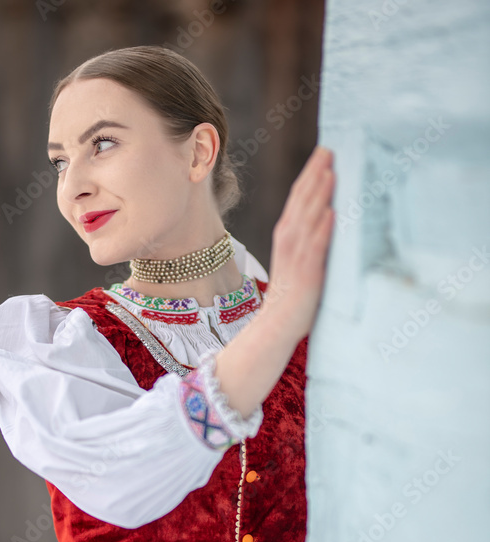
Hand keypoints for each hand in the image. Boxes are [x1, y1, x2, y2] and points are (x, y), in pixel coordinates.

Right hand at [262, 145, 335, 342]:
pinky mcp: (306, 273)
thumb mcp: (300, 260)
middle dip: (315, 174)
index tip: (324, 152)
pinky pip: (314, 248)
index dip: (311, 173)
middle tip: (329, 149)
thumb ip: (311, 239)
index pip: (299, 197)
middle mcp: (289, 240)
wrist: (276, 325)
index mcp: (288, 235)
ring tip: (330, 172)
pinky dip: (321, 230)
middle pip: (302, 201)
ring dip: (319, 195)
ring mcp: (296, 256)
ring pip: (308, 219)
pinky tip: (330, 213)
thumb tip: (331, 217)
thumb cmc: (293, 294)